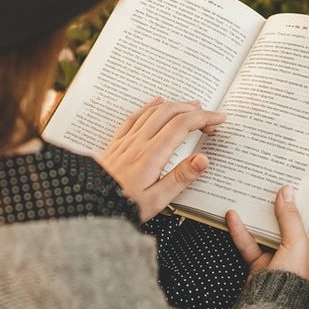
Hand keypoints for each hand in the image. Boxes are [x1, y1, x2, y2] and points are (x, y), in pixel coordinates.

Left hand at [97, 97, 225, 220]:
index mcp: (152, 155)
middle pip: (169, 113)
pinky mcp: (116, 143)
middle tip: (210, 116)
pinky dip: (150, 106)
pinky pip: (134, 116)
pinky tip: (156, 102)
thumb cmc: (122, 206)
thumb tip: (203, 159)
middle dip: (193, 109)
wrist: (88, 205)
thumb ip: (180, 178)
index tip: (219, 119)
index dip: (204, 118)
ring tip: (191, 105)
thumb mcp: (156, 200)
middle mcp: (138, 142)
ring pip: (153, 112)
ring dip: (175, 105)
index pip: (182, 126)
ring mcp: (126, 140)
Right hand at [226, 187, 308, 284]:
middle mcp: (303, 252)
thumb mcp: (298, 243)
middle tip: (282, 180)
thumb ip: (291, 217)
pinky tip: (232, 215)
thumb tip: (287, 191)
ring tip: (254, 193)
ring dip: (261, 214)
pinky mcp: (261, 265)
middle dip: (287, 203)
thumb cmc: (297, 279)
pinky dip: (241, 231)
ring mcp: (281, 259)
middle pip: (296, 222)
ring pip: (270, 231)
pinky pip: (250, 244)